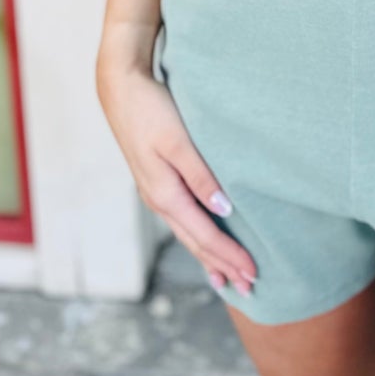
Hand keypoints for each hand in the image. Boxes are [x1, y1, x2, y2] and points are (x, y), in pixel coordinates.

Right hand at [96, 54, 256, 295]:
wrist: (120, 86)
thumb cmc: (151, 108)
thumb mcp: (178, 140)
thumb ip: (200, 175)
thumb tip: (223, 209)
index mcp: (165, 193)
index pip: (205, 235)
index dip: (230, 256)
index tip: (254, 273)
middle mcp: (159, 199)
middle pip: (195, 242)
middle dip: (222, 266)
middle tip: (250, 289)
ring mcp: (155, 192)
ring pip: (187, 233)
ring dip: (209, 256)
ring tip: (226, 279)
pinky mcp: (156, 180)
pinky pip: (181, 219)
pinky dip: (197, 237)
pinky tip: (203, 239)